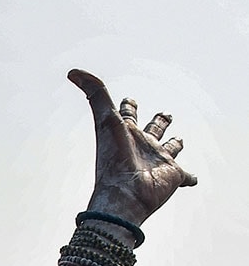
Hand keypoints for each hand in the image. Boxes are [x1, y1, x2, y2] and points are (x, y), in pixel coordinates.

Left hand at [68, 70, 196, 225]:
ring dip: (176, 145)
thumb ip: (94, 93)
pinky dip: (191, 178)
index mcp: (128, 133)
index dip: (130, 106)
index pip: (129, 115)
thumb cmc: (114, 158)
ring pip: (171, 149)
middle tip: (164, 114)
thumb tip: (72, 72)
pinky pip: (186, 176)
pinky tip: (193, 180)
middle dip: (159, 121)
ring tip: (179, 141)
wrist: (125, 193)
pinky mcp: (174, 175)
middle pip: (154, 129)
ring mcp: (159, 161)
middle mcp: (144, 146)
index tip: (130, 100)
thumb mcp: (105, 119)